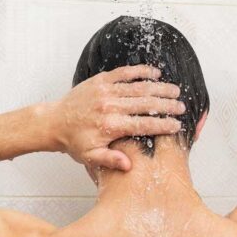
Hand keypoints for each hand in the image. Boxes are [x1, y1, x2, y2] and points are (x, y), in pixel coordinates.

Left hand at [49, 65, 184, 170]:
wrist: (54, 122)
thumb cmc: (74, 141)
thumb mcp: (90, 157)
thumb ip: (110, 160)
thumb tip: (128, 165)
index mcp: (110, 126)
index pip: (143, 125)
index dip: (162, 125)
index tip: (177, 125)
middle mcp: (110, 106)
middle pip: (146, 104)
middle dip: (167, 105)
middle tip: (182, 106)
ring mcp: (106, 91)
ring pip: (139, 87)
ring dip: (159, 88)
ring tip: (176, 90)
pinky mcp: (100, 80)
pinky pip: (124, 73)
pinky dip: (141, 71)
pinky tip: (155, 73)